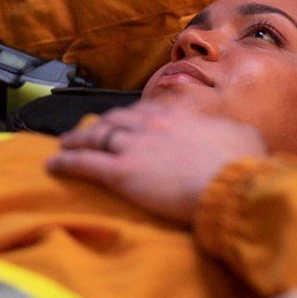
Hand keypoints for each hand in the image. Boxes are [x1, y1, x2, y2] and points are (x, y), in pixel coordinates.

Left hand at [46, 102, 267, 223]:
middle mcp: (151, 124)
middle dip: (99, 125)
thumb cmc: (243, 164)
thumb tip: (238, 134)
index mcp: (179, 115)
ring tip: (64, 144)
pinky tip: (52, 165)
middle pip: (115, 119)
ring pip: (95, 137)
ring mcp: (133, 146)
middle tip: (89, 131)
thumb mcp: (244, 136)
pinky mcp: (121, 172)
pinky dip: (65, 163)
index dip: (130, 117)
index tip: (124, 122)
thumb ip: (232, 131)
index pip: (145, 110)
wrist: (232, 186)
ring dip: (77, 139)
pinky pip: (84, 163)